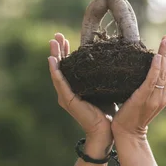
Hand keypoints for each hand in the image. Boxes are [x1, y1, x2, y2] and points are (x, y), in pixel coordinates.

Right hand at [48, 33, 113, 156]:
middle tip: (56, 35)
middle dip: (58, 50)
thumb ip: (104, 75)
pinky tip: (52, 61)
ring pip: (57, 72)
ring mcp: (66, 95)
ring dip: (54, 56)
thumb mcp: (105, 87)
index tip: (65, 37)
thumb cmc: (107, 109)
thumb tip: (113, 58)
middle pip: (60, 66)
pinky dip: (56, 71)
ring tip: (53, 43)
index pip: (69, 65)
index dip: (66, 51)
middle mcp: (68, 90)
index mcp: (75, 86)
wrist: (106, 129)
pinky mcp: (68, 100)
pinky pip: (60, 83)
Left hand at [112, 32, 165, 139]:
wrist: (128, 134)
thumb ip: (149, 84)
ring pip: (163, 71)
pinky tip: (158, 57)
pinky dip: (156, 68)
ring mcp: (156, 97)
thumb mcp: (145, 97)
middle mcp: (164, 94)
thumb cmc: (133, 114)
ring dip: (165, 53)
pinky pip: (151, 81)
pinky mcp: (144, 98)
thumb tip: (147, 66)